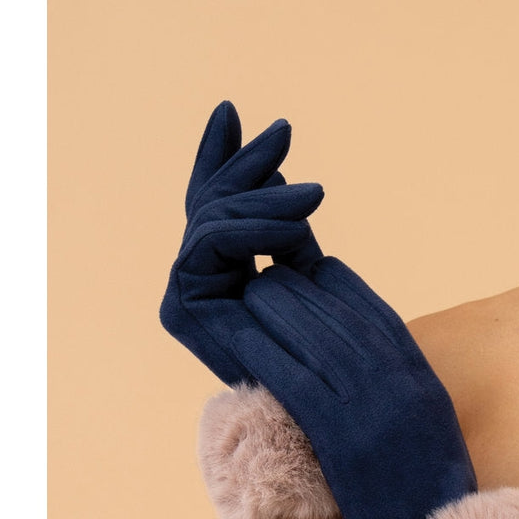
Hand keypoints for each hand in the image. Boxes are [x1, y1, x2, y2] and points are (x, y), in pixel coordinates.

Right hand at [160, 100, 323, 384]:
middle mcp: (197, 283)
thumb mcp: (304, 262)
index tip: (233, 112)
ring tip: (314, 197)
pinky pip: (209, 245)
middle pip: (209, 205)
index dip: (222, 160)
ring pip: (210, 219)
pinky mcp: (182, 309)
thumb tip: (278, 168)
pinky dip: (250, 228)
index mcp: (222, 273)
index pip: (216, 207)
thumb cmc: (331, 341)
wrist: (337, 406)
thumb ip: (283, 220)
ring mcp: (186, 296)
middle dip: (246, 164)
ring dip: (262, 199)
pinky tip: (293, 227)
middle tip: (285, 131)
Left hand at [235, 257, 477, 518]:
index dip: (343, 290)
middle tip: (272, 275)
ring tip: (253, 291)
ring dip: (281, 310)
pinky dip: (268, 353)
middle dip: (305, 292)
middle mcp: (401, 386)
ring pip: (319, 341)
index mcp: (423, 383)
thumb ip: (404, 395)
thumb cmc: (428, 499)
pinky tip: (243, 335)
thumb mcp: (430, 433)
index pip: (380, 318)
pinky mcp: (342, 440)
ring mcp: (373, 411)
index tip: (316, 274)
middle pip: (345, 320)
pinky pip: (298, 382)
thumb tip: (366, 367)